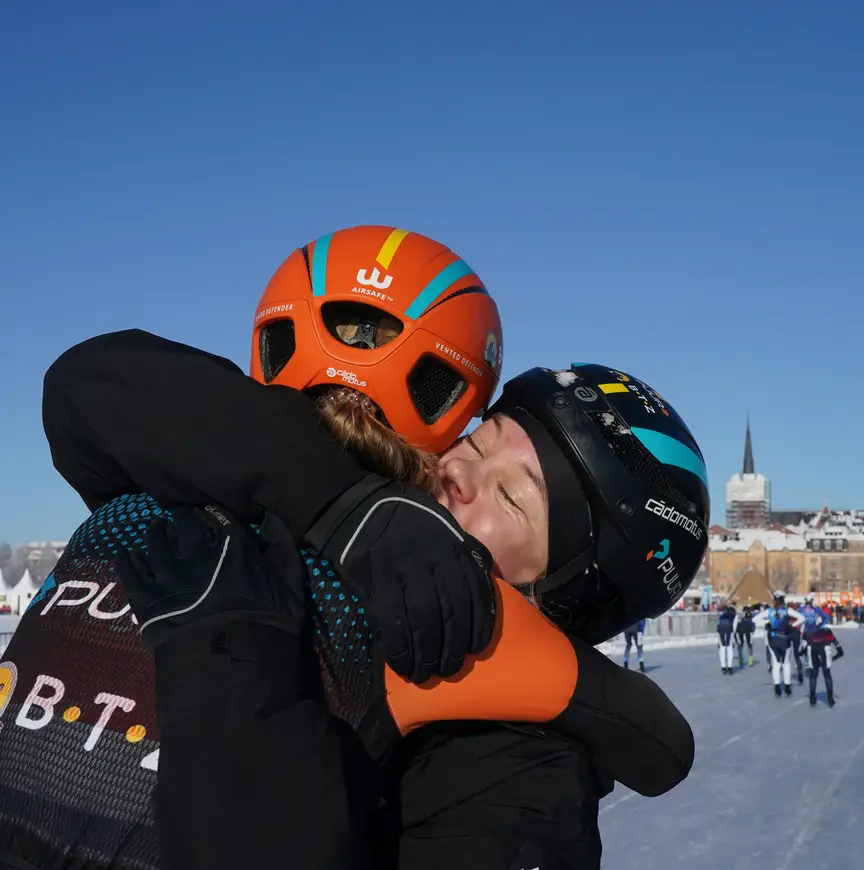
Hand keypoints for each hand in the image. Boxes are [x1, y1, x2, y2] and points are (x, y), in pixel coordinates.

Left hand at [114, 504, 304, 650]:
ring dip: (156, 531)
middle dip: (183, 517)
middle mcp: (197, 553)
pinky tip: (129, 555)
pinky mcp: (146, 597)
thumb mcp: (293, 588)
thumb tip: (272, 517)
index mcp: (234, 548)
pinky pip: (128, 568)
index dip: (212, 512)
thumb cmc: (269, 630)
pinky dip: (128, 558)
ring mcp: (168, 574)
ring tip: (157, 531)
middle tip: (181, 519)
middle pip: (184, 521)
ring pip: (154, 538)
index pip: (218, 515)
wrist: (231, 670)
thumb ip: (284, 549)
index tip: (209, 514)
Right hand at [304, 475, 495, 683]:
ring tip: (427, 674)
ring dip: (428, 655)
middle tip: (451, 668)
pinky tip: (403, 665)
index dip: (478, 625)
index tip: (476, 647)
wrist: (355, 507)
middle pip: (452, 612)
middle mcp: (433, 560)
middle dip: (454, 646)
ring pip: (425, 622)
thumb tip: (481, 584)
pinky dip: (402, 650)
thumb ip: (461, 552)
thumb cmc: (402, 518)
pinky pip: (394, 624)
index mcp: (452, 545)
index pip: (475, 592)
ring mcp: (403, 571)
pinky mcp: (375, 583)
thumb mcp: (441, 525)